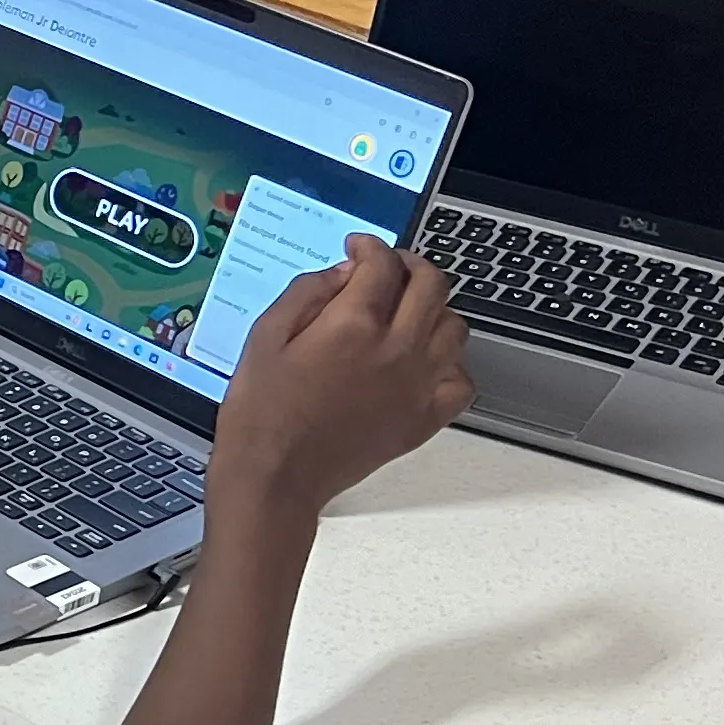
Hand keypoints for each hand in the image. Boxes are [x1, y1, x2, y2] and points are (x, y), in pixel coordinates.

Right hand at [208, 235, 473, 528]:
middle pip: (431, 284)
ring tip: (408, 313)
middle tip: (389, 270)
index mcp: (353, 325)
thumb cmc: (261, 415)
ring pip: (454, 326)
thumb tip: (342, 273)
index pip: (382, 263)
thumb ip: (307, 292)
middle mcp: (395, 350)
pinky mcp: (423, 419)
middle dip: (409, 266)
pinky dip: (450, 365)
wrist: (275, 477)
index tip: (358, 249)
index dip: (369, 247)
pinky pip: (462, 381)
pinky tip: (424, 363)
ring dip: (434, 310)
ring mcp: (416, 386)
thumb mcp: (264, 336)